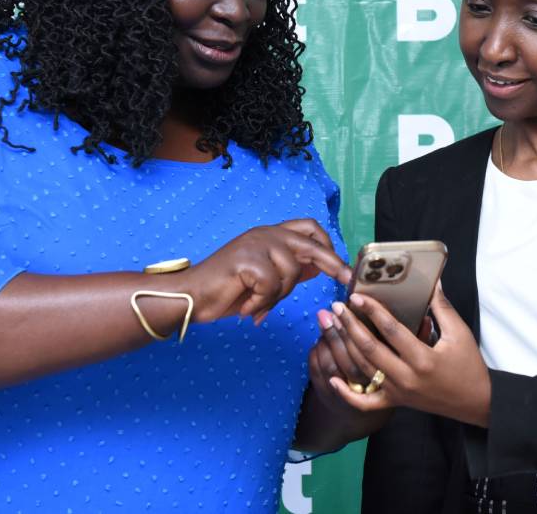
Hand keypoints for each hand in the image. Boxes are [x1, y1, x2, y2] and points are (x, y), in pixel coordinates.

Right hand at [174, 219, 350, 325]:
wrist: (190, 296)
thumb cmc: (225, 290)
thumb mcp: (264, 278)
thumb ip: (289, 270)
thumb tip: (318, 268)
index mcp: (270, 235)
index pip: (309, 228)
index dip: (329, 245)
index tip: (342, 268)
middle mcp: (265, 234)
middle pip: (310, 242)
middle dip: (333, 262)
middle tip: (346, 280)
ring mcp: (255, 244)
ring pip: (291, 272)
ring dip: (278, 296)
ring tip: (257, 305)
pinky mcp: (246, 260)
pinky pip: (271, 286)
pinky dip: (261, 303)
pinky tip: (247, 308)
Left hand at [324, 284, 491, 427]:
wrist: (476, 402)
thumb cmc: (469, 366)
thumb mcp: (460, 333)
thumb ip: (442, 308)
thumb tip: (432, 282)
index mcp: (423, 359)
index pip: (392, 330)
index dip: (372, 311)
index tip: (357, 297)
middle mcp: (407, 377)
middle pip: (370, 349)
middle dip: (351, 326)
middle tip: (337, 308)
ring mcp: (398, 392)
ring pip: (364, 369)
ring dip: (345, 347)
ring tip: (334, 326)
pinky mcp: (395, 402)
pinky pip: (366, 402)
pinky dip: (347, 393)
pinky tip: (333, 378)